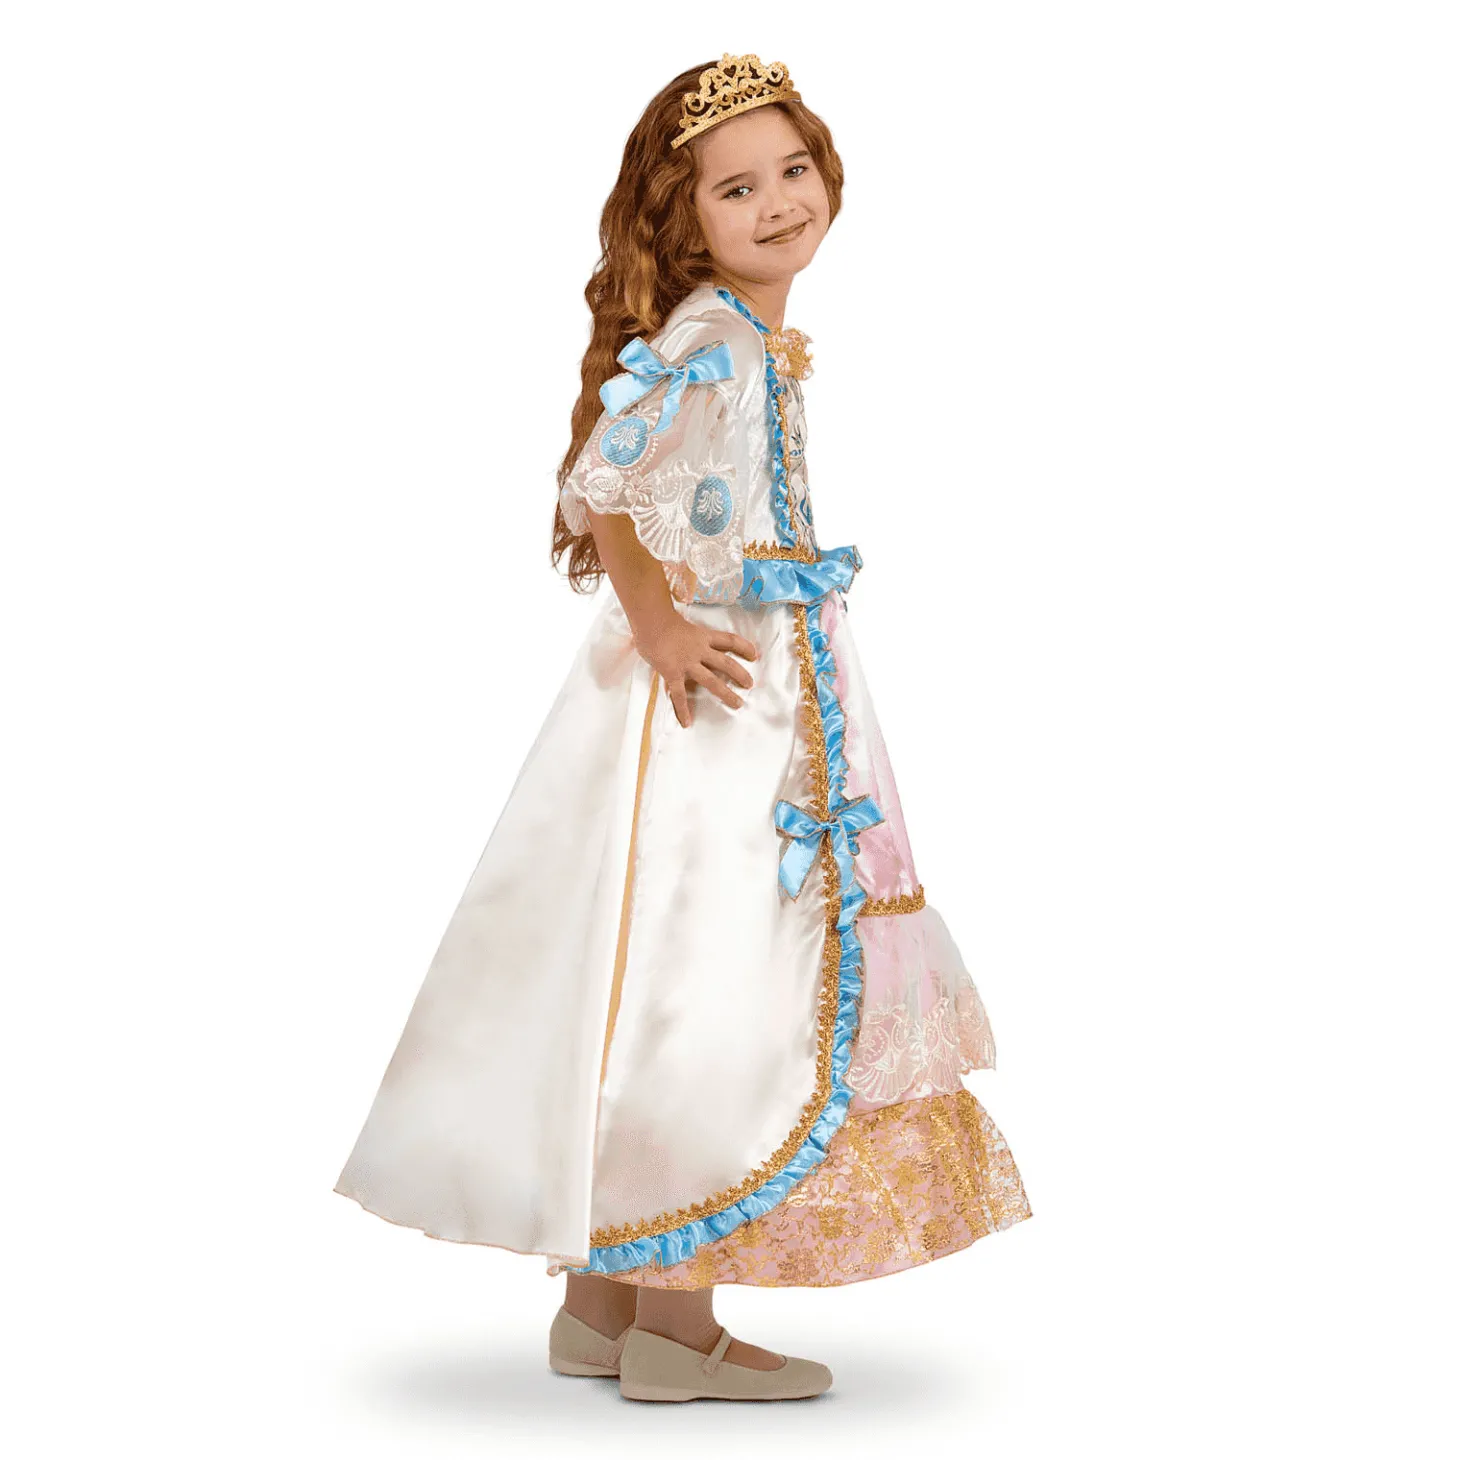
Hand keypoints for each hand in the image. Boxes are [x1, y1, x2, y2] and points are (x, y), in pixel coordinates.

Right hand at [633, 613, 757, 727]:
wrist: (650, 620)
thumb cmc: (659, 617)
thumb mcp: (679, 619)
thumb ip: (683, 627)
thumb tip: (679, 618)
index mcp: (702, 636)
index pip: (730, 640)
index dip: (744, 647)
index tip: (754, 655)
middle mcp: (699, 650)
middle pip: (726, 663)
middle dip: (740, 674)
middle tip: (749, 684)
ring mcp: (688, 663)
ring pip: (712, 681)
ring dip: (726, 694)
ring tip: (737, 704)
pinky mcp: (673, 674)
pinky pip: (679, 695)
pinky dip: (683, 709)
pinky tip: (687, 722)